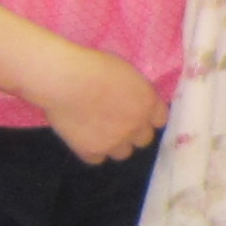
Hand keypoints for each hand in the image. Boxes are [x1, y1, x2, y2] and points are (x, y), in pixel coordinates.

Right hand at [34, 45, 166, 165]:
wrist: (66, 81)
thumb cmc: (93, 66)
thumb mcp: (125, 73)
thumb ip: (134, 91)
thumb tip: (131, 99)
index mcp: (148, 102)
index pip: (159, 119)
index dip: (147, 117)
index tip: (137, 113)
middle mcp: (136, 126)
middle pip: (143, 139)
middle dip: (133, 132)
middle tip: (116, 122)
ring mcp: (115, 142)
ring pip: (122, 153)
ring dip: (114, 144)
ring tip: (97, 131)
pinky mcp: (91, 151)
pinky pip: (97, 159)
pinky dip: (90, 151)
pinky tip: (82, 137)